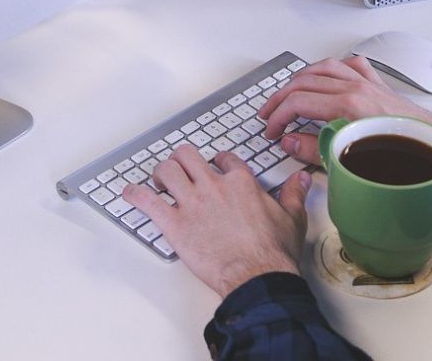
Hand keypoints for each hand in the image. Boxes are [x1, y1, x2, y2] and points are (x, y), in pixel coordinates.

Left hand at [123, 144, 311, 297]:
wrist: (257, 276)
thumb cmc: (273, 252)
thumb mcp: (291, 217)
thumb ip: (293, 194)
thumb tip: (301, 180)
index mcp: (241, 182)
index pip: (223, 159)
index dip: (217, 162)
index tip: (215, 167)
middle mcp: (213, 186)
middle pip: (188, 156)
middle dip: (181, 160)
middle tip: (181, 169)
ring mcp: (192, 203)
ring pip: (166, 171)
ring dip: (160, 174)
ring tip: (160, 181)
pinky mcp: (175, 224)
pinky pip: (147, 201)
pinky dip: (135, 195)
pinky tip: (130, 194)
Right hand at [259, 56, 431, 166]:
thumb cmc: (405, 157)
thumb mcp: (350, 161)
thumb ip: (314, 149)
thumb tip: (290, 142)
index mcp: (349, 105)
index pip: (298, 102)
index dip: (278, 117)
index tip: (272, 131)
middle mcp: (357, 88)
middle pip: (305, 82)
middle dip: (281, 98)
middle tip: (270, 115)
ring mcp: (368, 83)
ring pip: (324, 67)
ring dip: (301, 78)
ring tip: (288, 92)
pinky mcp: (379, 86)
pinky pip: (351, 66)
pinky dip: (334, 68)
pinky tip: (327, 76)